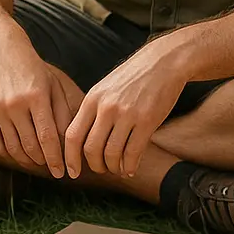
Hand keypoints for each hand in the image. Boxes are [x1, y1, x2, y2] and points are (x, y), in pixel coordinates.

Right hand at [0, 32, 72, 177]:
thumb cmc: (32, 67)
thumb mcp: (53, 84)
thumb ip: (61, 112)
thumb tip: (69, 141)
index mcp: (37, 97)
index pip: (47, 138)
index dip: (56, 159)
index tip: (63, 172)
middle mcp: (15, 104)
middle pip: (30, 147)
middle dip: (44, 162)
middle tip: (52, 168)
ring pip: (13, 148)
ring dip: (26, 160)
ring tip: (37, 162)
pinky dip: (8, 153)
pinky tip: (18, 154)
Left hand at [64, 40, 185, 177]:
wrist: (164, 61)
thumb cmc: (134, 76)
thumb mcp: (106, 87)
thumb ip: (94, 110)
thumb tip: (82, 139)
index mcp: (92, 99)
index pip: (72, 135)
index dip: (70, 158)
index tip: (72, 171)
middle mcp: (106, 107)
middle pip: (90, 149)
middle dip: (95, 166)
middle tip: (102, 168)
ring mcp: (126, 114)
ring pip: (111, 154)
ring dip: (113, 167)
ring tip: (117, 167)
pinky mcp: (147, 121)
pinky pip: (133, 153)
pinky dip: (130, 166)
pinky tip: (131, 167)